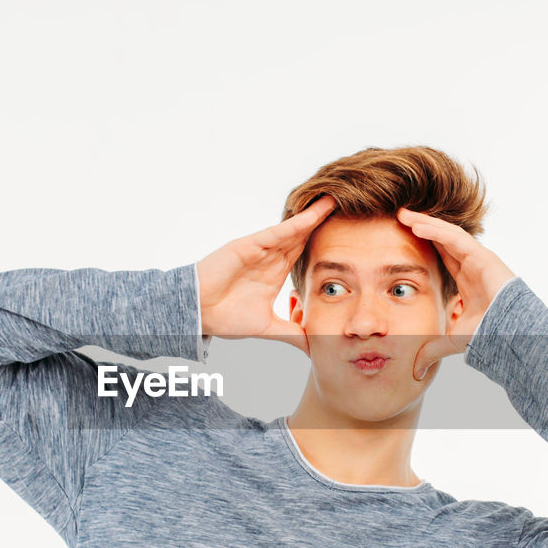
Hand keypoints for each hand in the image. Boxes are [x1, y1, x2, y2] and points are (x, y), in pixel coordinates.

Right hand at [196, 195, 336, 354]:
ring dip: (313, 215)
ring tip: (335, 201)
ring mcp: (259, 250)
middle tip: (350, 204)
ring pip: (292, 229)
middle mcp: (269, 257)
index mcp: (275, 272)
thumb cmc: (224, 317)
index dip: (325, 241)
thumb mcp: (266, 327)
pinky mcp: (248, 246)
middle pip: (302, 235)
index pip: (305, 252)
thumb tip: (313, 347)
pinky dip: (294, 223)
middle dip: (323, 221)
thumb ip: (291, 333)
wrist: (197, 314)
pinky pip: (275, 233)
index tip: (348, 234)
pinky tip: (312, 214)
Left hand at [396, 207, 516, 380]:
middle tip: (399, 218)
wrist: (509, 334)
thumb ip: (431, 349)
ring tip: (404, 216)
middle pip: (442, 240)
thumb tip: (416, 369)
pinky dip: (436, 230)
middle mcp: (472, 266)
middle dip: (421, 227)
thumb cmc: (488, 334)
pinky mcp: (483, 256)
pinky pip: (456, 238)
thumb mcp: (450, 341)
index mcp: (466, 280)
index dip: (424, 244)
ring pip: (448, 235)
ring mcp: (478, 260)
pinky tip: (418, 225)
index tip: (402, 237)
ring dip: (425, 223)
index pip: (442, 255)